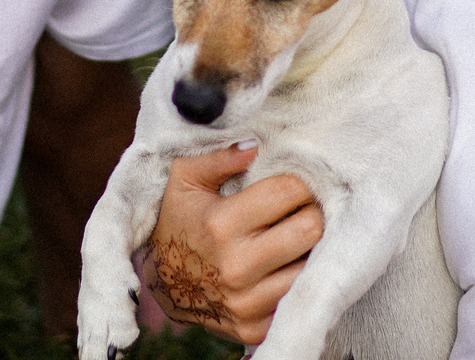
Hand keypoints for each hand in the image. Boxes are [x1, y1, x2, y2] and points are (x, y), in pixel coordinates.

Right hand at [144, 143, 320, 344]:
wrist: (163, 284)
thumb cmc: (178, 222)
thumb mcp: (184, 180)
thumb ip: (219, 158)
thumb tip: (254, 146)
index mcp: (221, 224)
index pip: (289, 193)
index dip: (299, 183)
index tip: (295, 184)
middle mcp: (235, 266)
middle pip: (310, 230)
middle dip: (311, 213)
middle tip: (301, 210)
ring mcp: (246, 302)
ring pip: (310, 268)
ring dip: (307, 250)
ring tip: (293, 238)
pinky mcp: (254, 329)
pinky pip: (296, 299)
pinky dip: (297, 281)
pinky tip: (284, 266)